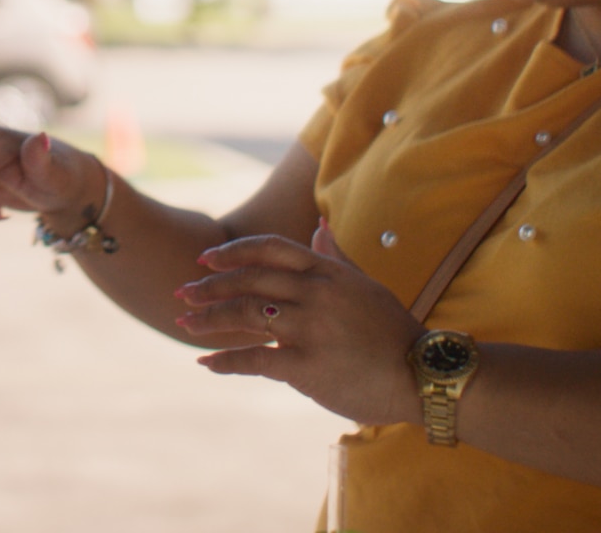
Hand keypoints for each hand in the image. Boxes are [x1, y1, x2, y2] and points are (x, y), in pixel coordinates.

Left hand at [175, 220, 424, 425]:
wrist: (419, 374)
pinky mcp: (306, 366)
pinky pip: (254, 360)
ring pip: (245, 316)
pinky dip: (225, 361)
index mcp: (327, 272)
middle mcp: (315, 294)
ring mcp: (310, 329)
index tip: (205, 259)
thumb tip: (319, 226)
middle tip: (182, 292)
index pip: (270, 249)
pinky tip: (205, 362)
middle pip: (249, 281)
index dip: (233, 252)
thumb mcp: (364, 285)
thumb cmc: (392, 330)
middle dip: (210, 286)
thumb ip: (335, 257)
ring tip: (185, 323)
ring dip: (209, 319)